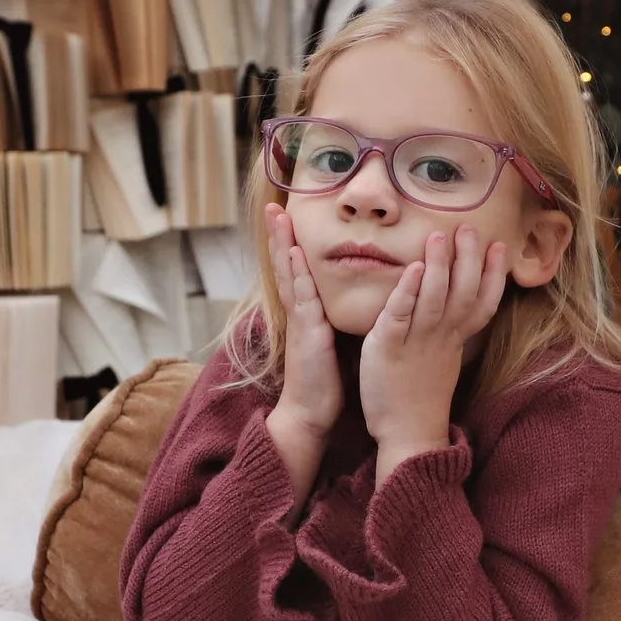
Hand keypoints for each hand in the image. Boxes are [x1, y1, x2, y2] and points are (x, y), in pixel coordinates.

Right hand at [265, 204, 338, 506]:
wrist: (310, 414)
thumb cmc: (323, 381)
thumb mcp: (329, 342)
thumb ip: (332, 319)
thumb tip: (348, 300)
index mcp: (305, 313)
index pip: (296, 271)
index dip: (291, 244)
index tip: (287, 217)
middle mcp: (298, 312)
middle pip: (286, 265)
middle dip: (280, 235)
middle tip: (272, 206)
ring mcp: (300, 321)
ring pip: (289, 274)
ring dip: (283, 245)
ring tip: (277, 217)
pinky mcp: (307, 333)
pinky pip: (302, 298)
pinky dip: (298, 274)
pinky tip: (297, 255)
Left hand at [360, 226, 508, 472]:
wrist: (407, 434)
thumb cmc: (421, 395)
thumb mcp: (444, 360)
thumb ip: (449, 332)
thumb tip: (453, 306)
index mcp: (455, 339)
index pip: (483, 302)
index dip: (494, 274)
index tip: (500, 247)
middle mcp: (442, 337)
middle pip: (463, 293)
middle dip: (469, 259)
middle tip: (470, 228)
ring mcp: (417, 342)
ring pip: (435, 299)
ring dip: (439, 266)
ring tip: (440, 236)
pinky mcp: (389, 348)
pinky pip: (401, 315)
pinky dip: (408, 291)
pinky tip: (413, 268)